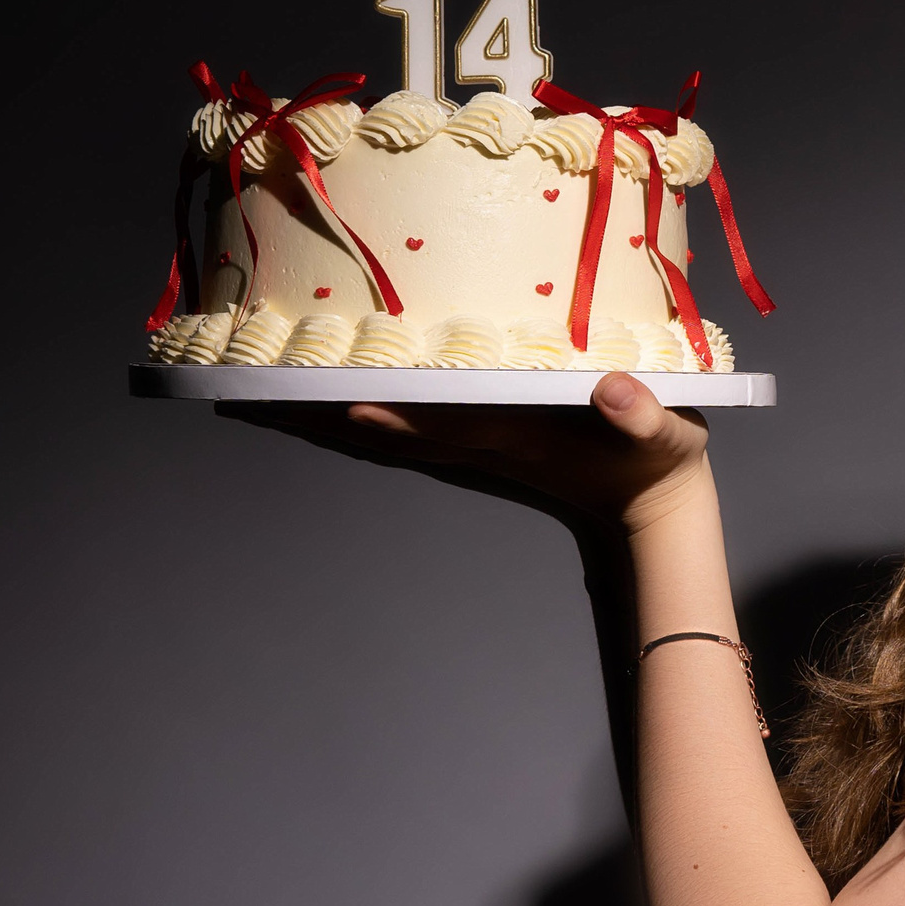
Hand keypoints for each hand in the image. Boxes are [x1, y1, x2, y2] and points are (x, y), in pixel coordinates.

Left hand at [218, 373, 711, 534]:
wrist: (651, 513)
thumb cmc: (658, 463)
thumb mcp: (665, 436)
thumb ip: (643, 415)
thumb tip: (615, 392)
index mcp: (514, 436)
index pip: (441, 424)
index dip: (390, 414)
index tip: (336, 399)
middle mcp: (473, 445)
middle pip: (379, 431)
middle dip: (313, 415)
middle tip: (239, 395)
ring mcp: (463, 448)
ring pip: (373, 434)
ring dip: (312, 419)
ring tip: (247, 398)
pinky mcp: (464, 444)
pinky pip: (389, 431)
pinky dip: (341, 418)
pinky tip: (308, 405)